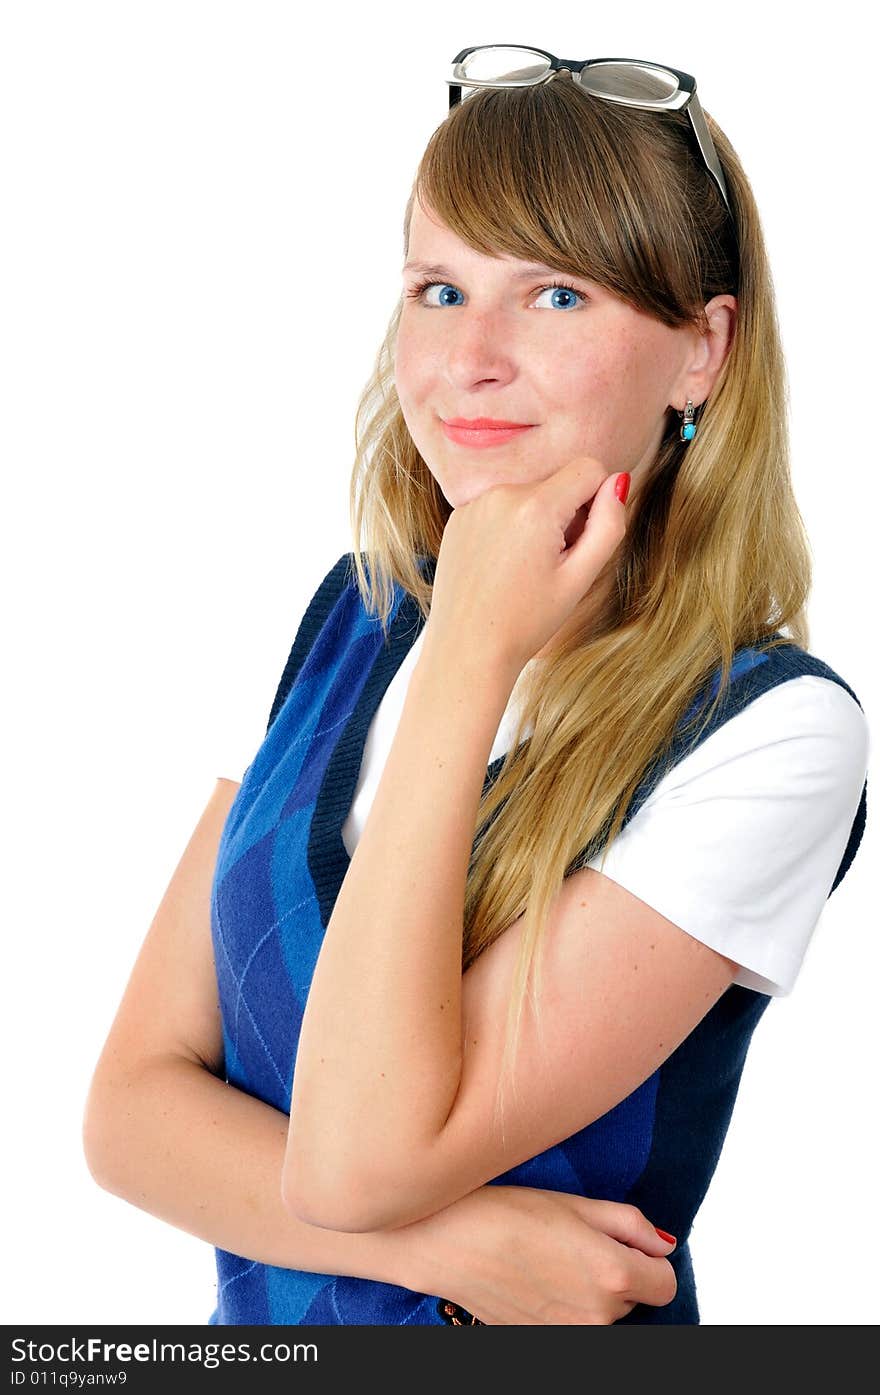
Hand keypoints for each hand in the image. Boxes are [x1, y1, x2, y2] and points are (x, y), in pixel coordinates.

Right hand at [397, 1184, 676, 1325]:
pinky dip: (562, 1305)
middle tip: (572, 1240)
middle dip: (615, 1270)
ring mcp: (568, 1335)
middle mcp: (596, 1317)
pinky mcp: (541, 1342)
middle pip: (632, 1298)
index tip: (623, 1241)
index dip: (647, 1257)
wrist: (447, 1242)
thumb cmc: (507, 1213)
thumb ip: (629, 1225)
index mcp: (613, 1275)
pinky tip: (534, 1278)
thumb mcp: (576, 1203)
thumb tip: (662, 1245)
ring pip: (601, 1314)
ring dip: (589, 1291)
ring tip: (549, 1258)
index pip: (665, 1282)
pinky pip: (571, 1324)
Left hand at [426, 458, 628, 676]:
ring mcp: (475, 504)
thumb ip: (608, 525)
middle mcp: (501, 494)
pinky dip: (508, 528)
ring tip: (524, 569)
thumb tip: (617, 482)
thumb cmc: (526, 622)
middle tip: (551, 563)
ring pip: (528, 494)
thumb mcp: (579, 578)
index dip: (596, 502)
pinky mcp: (458, 518)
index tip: (581, 540)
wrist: (467, 649)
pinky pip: (499, 507)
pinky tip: (501, 567)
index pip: (589, 468)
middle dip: (565, 514)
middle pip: (557, 482)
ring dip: (536, 521)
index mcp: (535, 507)